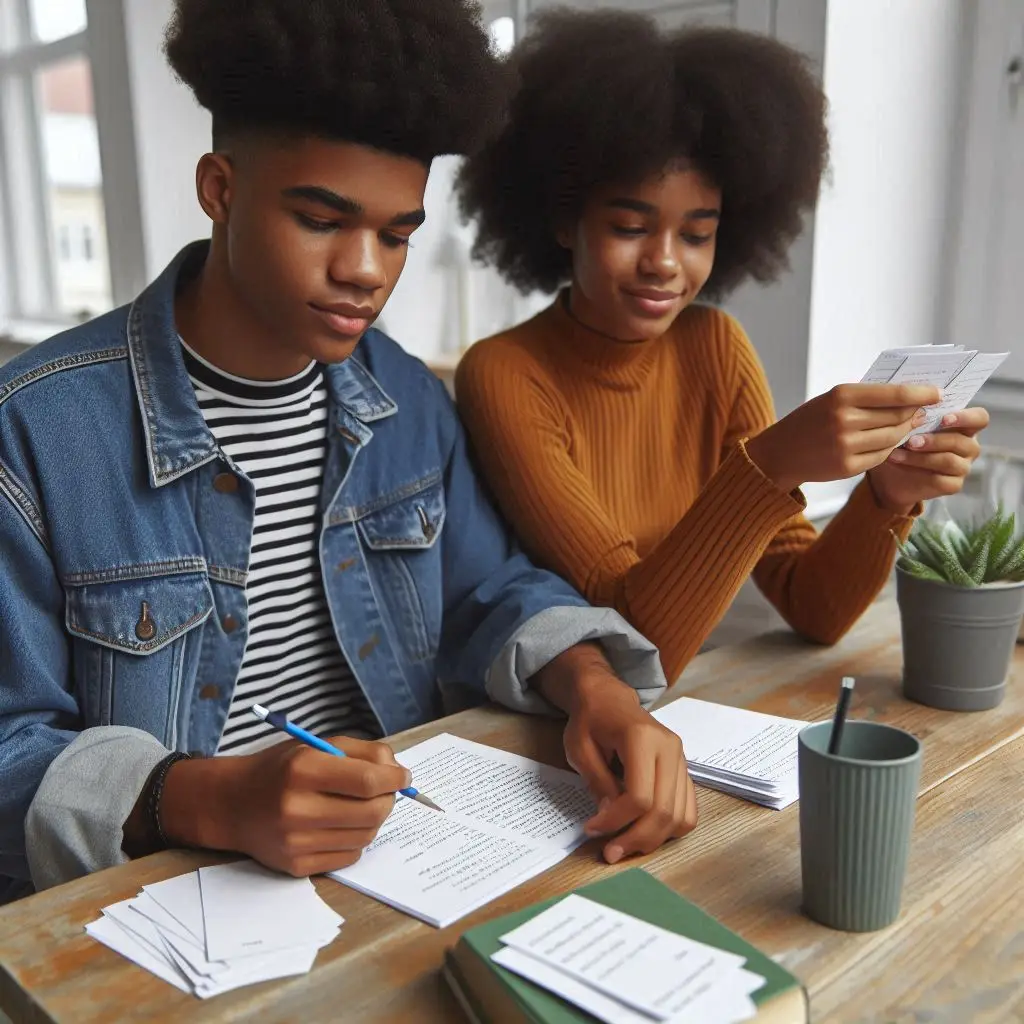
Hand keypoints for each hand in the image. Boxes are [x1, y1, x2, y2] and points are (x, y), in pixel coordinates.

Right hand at [160, 737, 409, 875]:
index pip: (367, 781)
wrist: (231, 804)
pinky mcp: (295, 866)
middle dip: (388, 800)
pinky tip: (341, 825)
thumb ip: (362, 752)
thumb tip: (397, 771)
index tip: (403, 776)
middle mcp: (297, 807)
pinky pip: (349, 857)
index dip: (395, 779)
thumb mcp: (316, 746)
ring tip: (360, 806)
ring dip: (374, 820)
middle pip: (372, 812)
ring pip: (365, 836)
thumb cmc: (280, 769)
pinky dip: (355, 840)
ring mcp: (295, 841)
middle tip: (386, 791)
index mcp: (303, 769)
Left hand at [562, 678, 696, 863]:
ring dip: (653, 840)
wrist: (609, 699)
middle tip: (610, 851)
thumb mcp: (580, 748)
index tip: (592, 829)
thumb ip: (597, 782)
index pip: (639, 796)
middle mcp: (670, 748)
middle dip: (635, 838)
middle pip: (664, 811)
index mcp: (642, 738)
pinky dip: (668, 829)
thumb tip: (610, 817)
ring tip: (625, 843)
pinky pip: (687, 811)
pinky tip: (643, 830)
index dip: (615, 821)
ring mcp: (681, 759)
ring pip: (680, 817)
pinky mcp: (684, 770)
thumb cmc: (590, 720)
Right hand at [746, 383, 941, 493]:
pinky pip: (882, 456)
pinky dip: (889, 449)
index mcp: (841, 395)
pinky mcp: (847, 467)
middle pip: (898, 417)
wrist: (780, 453)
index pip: (894, 394)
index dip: (921, 394)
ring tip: (906, 426)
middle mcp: (844, 420)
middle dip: (914, 414)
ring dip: (904, 432)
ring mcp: (846, 446)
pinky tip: (888, 443)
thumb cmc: (809, 421)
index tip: (936, 393)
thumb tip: (910, 398)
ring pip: (893, 438)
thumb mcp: (832, 399)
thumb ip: (867, 397)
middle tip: (922, 412)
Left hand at [867, 407, 988, 512]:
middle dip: (935, 440)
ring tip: (896, 452)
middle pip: (962, 442)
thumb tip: (911, 397)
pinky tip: (898, 462)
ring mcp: (963, 467)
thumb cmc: (902, 442)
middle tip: (911, 440)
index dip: (966, 417)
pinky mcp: (953, 485)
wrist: (890, 475)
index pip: (980, 418)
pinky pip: (941, 480)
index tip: (944, 419)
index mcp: (964, 426)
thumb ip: (916, 412)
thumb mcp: (907, 425)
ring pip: (949, 461)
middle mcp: (968, 446)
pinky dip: (916, 470)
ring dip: (921, 456)